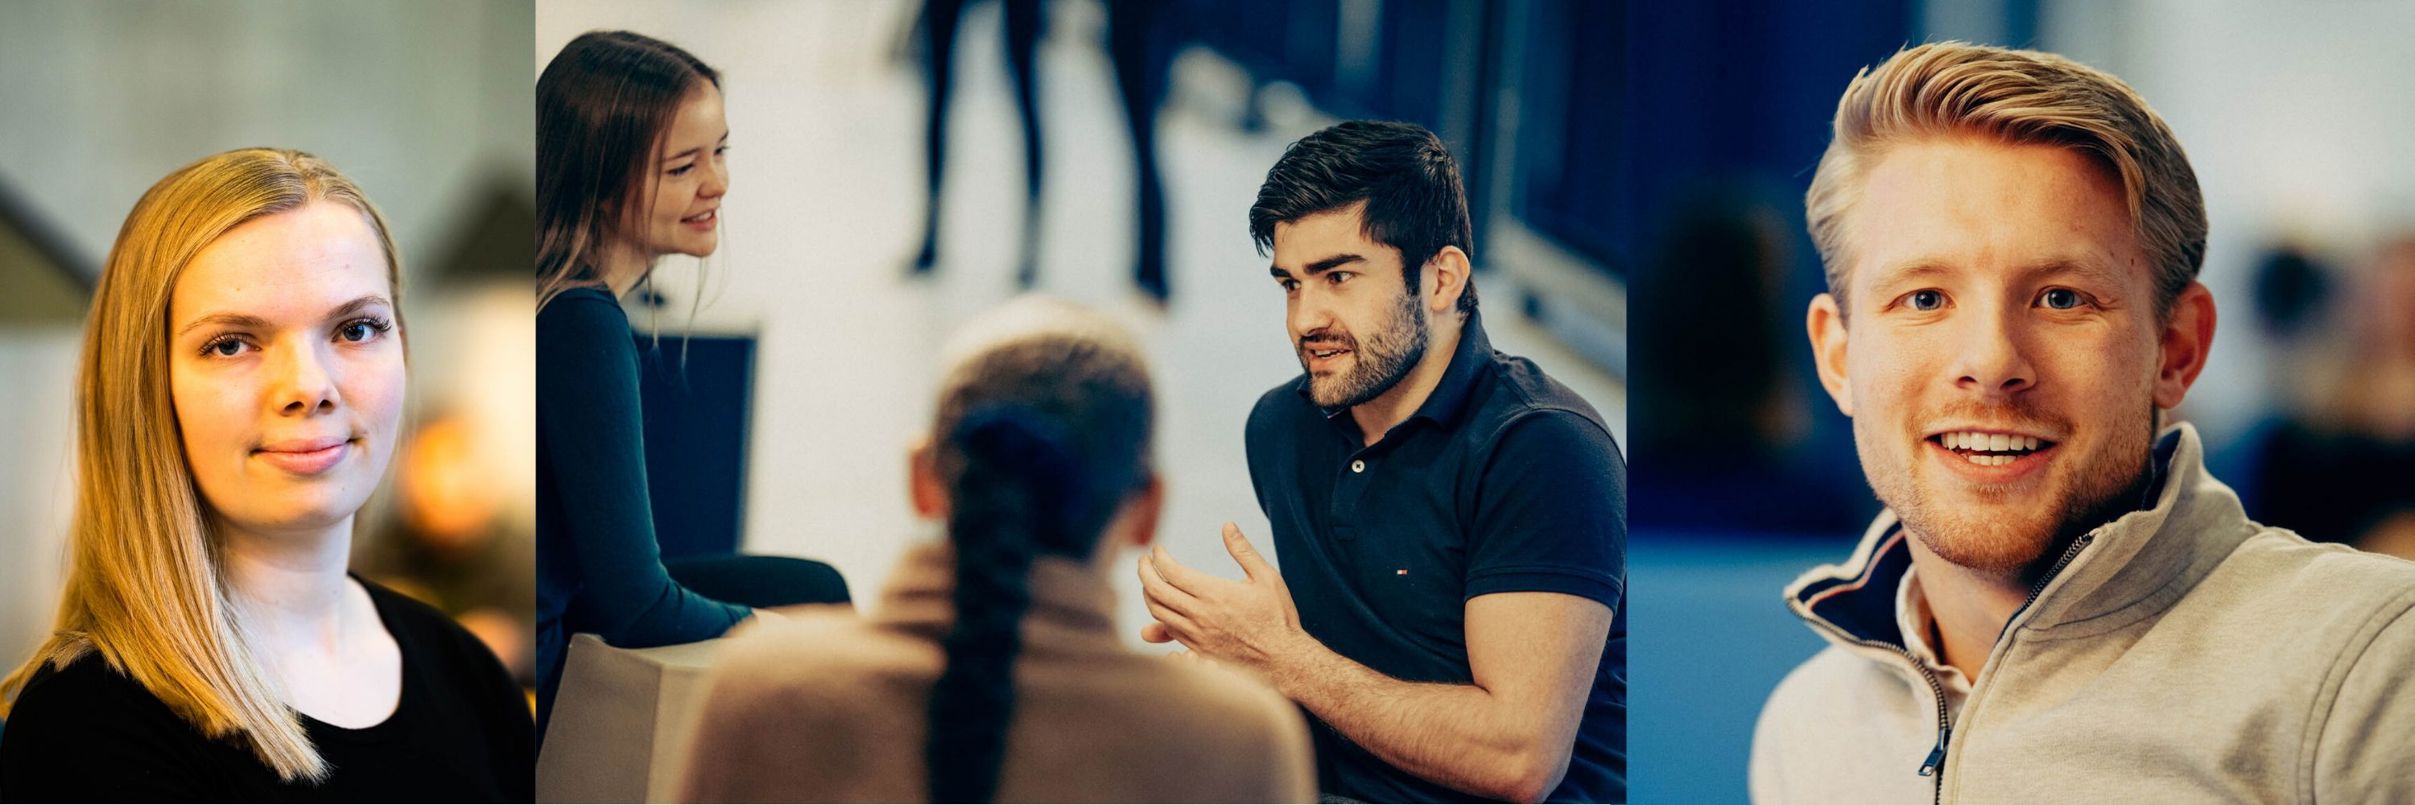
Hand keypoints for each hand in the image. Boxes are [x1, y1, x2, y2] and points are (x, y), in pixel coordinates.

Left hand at [1137, 522, 1306, 674]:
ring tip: (1150, 582)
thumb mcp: (1266, 577)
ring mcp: (1196, 635)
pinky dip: (1159, 617)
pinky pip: (1168, 632)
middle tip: (1143, 561)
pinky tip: (1164, 608)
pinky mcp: (1198, 650)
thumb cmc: (1278, 617)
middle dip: (1144, 572)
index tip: (1157, 550)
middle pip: (1156, 591)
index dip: (1159, 558)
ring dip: (1148, 594)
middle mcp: (1200, 615)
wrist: (1283, 660)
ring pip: (1158, 613)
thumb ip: (1243, 551)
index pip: (1171, 571)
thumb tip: (1228, 525)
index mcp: (1214, 593)